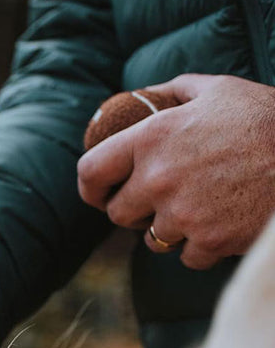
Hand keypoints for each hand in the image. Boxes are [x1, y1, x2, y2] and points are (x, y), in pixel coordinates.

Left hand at [77, 74, 274, 268]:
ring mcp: (182, 214)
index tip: (98, 193)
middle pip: (118, 214)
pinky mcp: (208, 242)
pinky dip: (201, 248)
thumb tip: (146, 96)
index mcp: (152, 138)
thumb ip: (175, 93)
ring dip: (169, 230)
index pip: (91, 171)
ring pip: (152, 239)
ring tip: (199, 209)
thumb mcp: (218, 90)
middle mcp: (159, 178)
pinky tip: (222, 225)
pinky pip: (187, 257)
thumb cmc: (265, 119)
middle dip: (133, 211)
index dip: (91, 187)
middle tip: (157, 202)